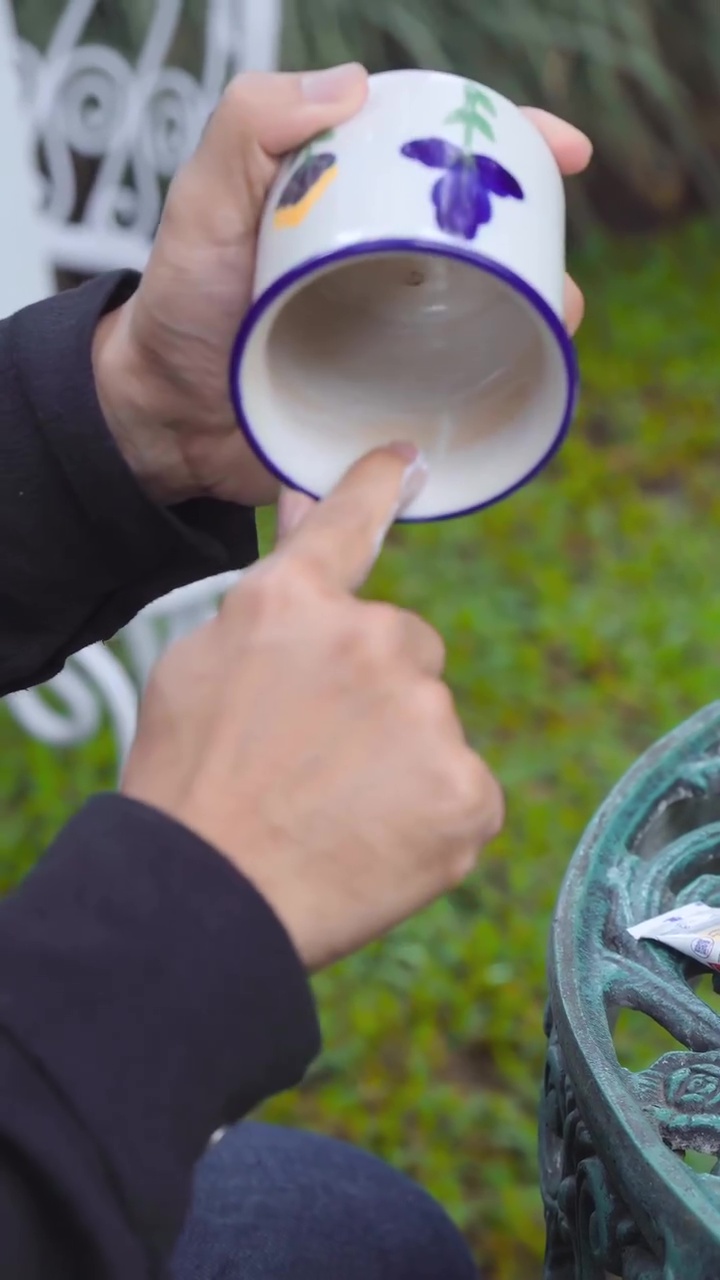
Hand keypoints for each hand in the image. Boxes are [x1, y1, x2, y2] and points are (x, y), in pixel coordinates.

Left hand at [92, 66, 592, 507]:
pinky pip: (467, 393)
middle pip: (489, 243)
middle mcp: (390, 266)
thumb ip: (249, 126)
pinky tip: (526, 396)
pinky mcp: (397, 403)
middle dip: (541, 251)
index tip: (565, 154)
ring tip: (544, 337)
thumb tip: (355, 85)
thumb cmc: (181, 304)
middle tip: (552, 280)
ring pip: (494, 320)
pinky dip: (505, 394)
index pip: (448, 160)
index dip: (516, 146)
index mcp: (357, 205)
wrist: (168, 420)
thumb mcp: (201, 202)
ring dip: (536, 326)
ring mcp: (399, 337)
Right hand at [121, 444, 503, 970]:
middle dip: (375, 692)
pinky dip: (428, 817)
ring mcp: (429, 717)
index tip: (405, 457)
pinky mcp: (469, 792)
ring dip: (399, 758)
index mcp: (296, 604)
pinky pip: (461, 789)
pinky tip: (371, 843)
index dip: (377, 486)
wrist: (204, 901)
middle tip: (316, 758)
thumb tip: (303, 509)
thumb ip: (265, 593)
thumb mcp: (199, 666)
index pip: (349, 521)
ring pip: (432, 724)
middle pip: (408, 649)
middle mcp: (375, 641)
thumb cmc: (189, 785)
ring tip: (329, 810)